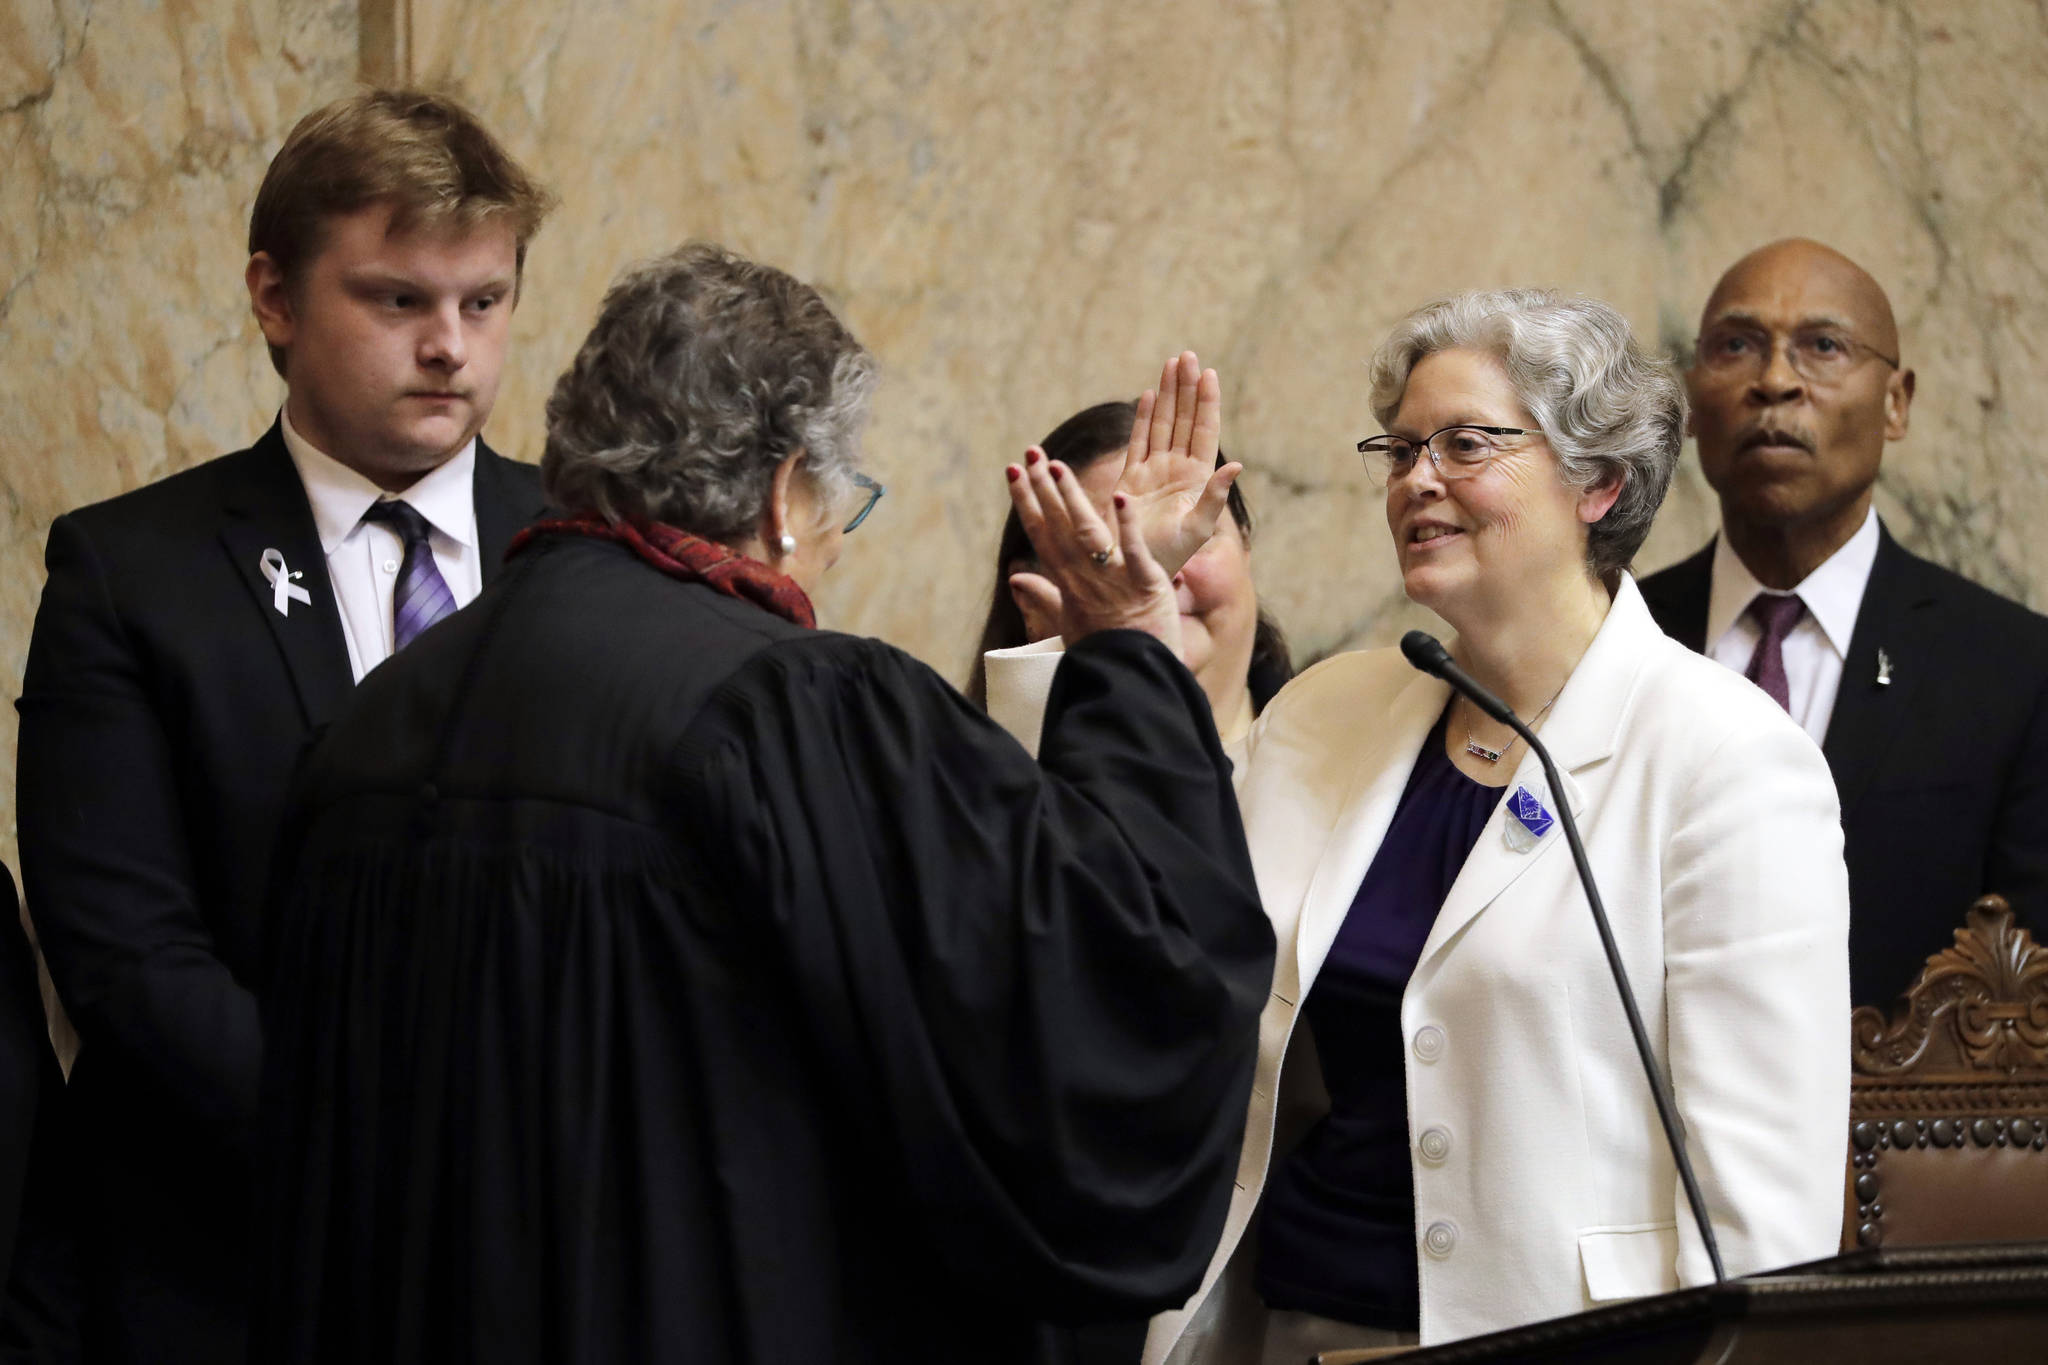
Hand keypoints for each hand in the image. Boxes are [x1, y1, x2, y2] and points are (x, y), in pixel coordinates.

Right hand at [1005, 448, 1182, 656]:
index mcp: (1067, 582)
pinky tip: (1121, 497)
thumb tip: (1014, 578)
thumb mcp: (1067, 622)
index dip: (1026, 500)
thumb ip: (1043, 596)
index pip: (1041, 533)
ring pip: (1087, 531)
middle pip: (1057, 525)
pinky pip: (1133, 551)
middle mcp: (1083, 577)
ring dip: (1071, 497)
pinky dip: (1127, 525)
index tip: (1012, 471)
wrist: (1132, 677)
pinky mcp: (1145, 583)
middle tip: (1028, 452)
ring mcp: (1113, 579)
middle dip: (1041, 488)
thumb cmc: (1103, 652)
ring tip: (1057, 465)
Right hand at [1115, 352, 1241, 577]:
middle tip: (1188, 355)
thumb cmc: (1170, 556)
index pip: (1204, 431)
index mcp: (1197, 478)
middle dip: (1186, 387)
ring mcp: (1154, 472)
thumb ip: (1215, 496)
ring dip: (1168, 394)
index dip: (1206, 402)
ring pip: (1163, 424)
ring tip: (1172, 364)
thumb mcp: (1198, 528)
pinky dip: (1144, 417)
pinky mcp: (1131, 479)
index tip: (1209, 373)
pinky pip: (1139, 441)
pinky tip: (1150, 395)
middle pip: (1183, 420)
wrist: (1136, 572)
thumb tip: (1236, 464)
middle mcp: (1177, 470)